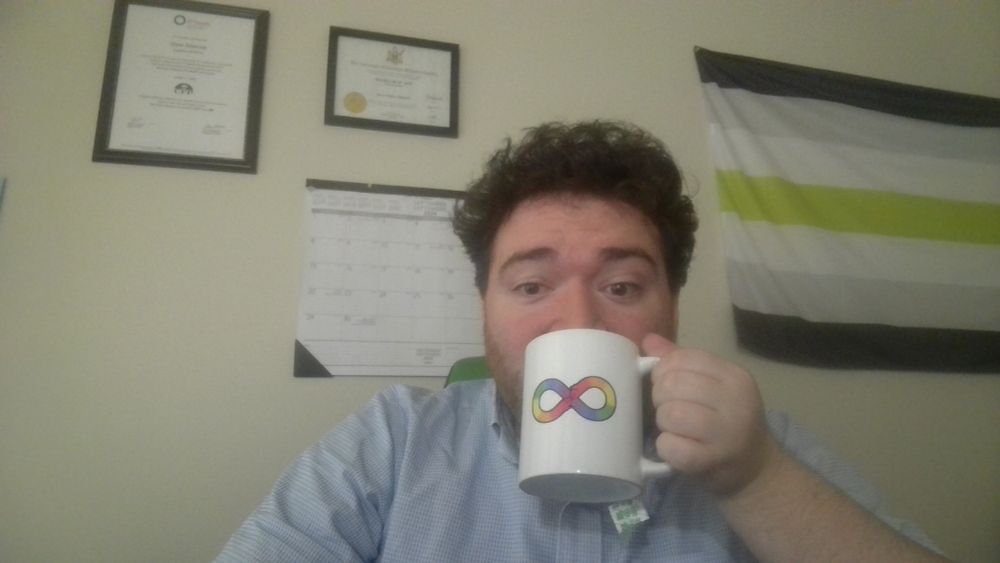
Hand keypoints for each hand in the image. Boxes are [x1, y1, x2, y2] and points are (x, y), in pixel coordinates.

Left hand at [643, 333, 779, 496]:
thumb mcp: (712, 386)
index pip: (683, 358)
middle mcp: (736, 401)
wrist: (755, 468)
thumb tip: (648, 340)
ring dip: (663, 423)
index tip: (666, 383)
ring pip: (671, 414)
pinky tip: (674, 448)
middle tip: (668, 408)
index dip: (663, 370)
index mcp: (734, 376)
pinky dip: (665, 448)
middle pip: (673, 385)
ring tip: (673, 429)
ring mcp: (727, 432)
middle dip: (660, 397)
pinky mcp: (713, 460)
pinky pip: (672, 447)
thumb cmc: (726, 421)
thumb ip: (682, 362)